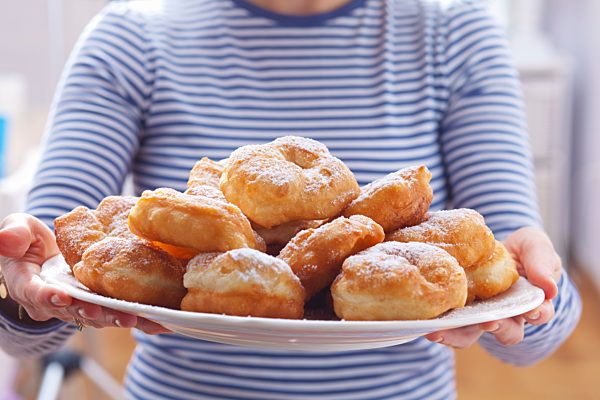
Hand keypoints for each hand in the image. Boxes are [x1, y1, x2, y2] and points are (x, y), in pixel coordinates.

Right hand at [0, 213, 168, 333]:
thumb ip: (12, 234)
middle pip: (76, 312)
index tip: (61, 296)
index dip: (48, 297)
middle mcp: (57, 302)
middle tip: (116, 315)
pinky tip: (162, 319)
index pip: (37, 293)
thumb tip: (7, 239)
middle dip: (97, 314)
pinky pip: (119, 310)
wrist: (47, 252)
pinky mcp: (101, 301)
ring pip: (101, 315)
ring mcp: (80, 304)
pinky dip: (140, 315)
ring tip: (145, 319)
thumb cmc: (29, 241)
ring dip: (123, 317)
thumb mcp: (17, 231)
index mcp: (31, 286)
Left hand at [426, 227, 561, 347]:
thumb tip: (549, 288)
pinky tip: (429, 328)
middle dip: (498, 328)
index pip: (539, 313)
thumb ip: (542, 262)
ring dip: (460, 336)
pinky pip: (451, 328)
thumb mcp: (535, 247)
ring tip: (445, 332)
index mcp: (532, 302)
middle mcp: (507, 316)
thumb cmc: (522, 249)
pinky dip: (441, 330)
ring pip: (474, 335)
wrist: (490, 244)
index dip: (537, 314)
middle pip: (507, 331)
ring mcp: (481, 316)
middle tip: (489, 322)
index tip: (532, 311)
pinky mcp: (459, 313)